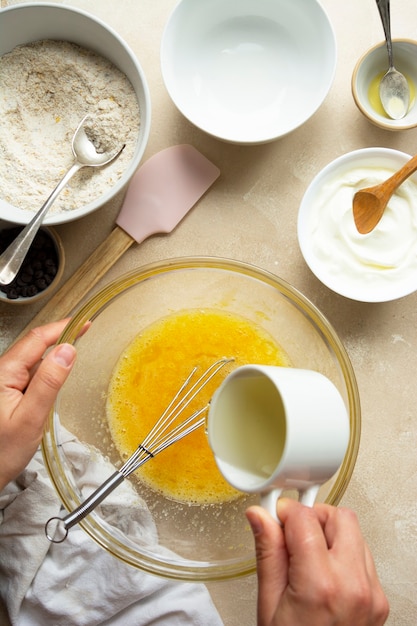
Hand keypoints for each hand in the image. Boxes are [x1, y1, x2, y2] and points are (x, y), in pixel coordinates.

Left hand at [0, 320, 76, 489]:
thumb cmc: (1, 452)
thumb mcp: (30, 418)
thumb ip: (48, 383)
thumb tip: (67, 351)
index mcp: (4, 373)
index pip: (36, 339)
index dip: (62, 328)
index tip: (83, 323)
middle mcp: (1, 373)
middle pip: (33, 345)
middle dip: (59, 335)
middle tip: (84, 330)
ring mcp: (3, 383)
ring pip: (31, 359)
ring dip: (52, 352)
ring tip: (74, 346)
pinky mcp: (6, 393)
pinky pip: (28, 373)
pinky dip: (45, 368)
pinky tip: (56, 374)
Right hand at [246, 498, 388, 625]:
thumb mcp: (268, 604)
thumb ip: (268, 552)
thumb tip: (260, 516)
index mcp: (320, 585)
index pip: (305, 519)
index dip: (284, 512)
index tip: (273, 516)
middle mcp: (353, 585)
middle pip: (339, 517)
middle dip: (313, 517)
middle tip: (291, 533)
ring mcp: (371, 594)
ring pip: (355, 533)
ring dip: (329, 534)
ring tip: (306, 557)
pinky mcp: (379, 600)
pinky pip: (364, 557)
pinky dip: (343, 554)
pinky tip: (323, 572)